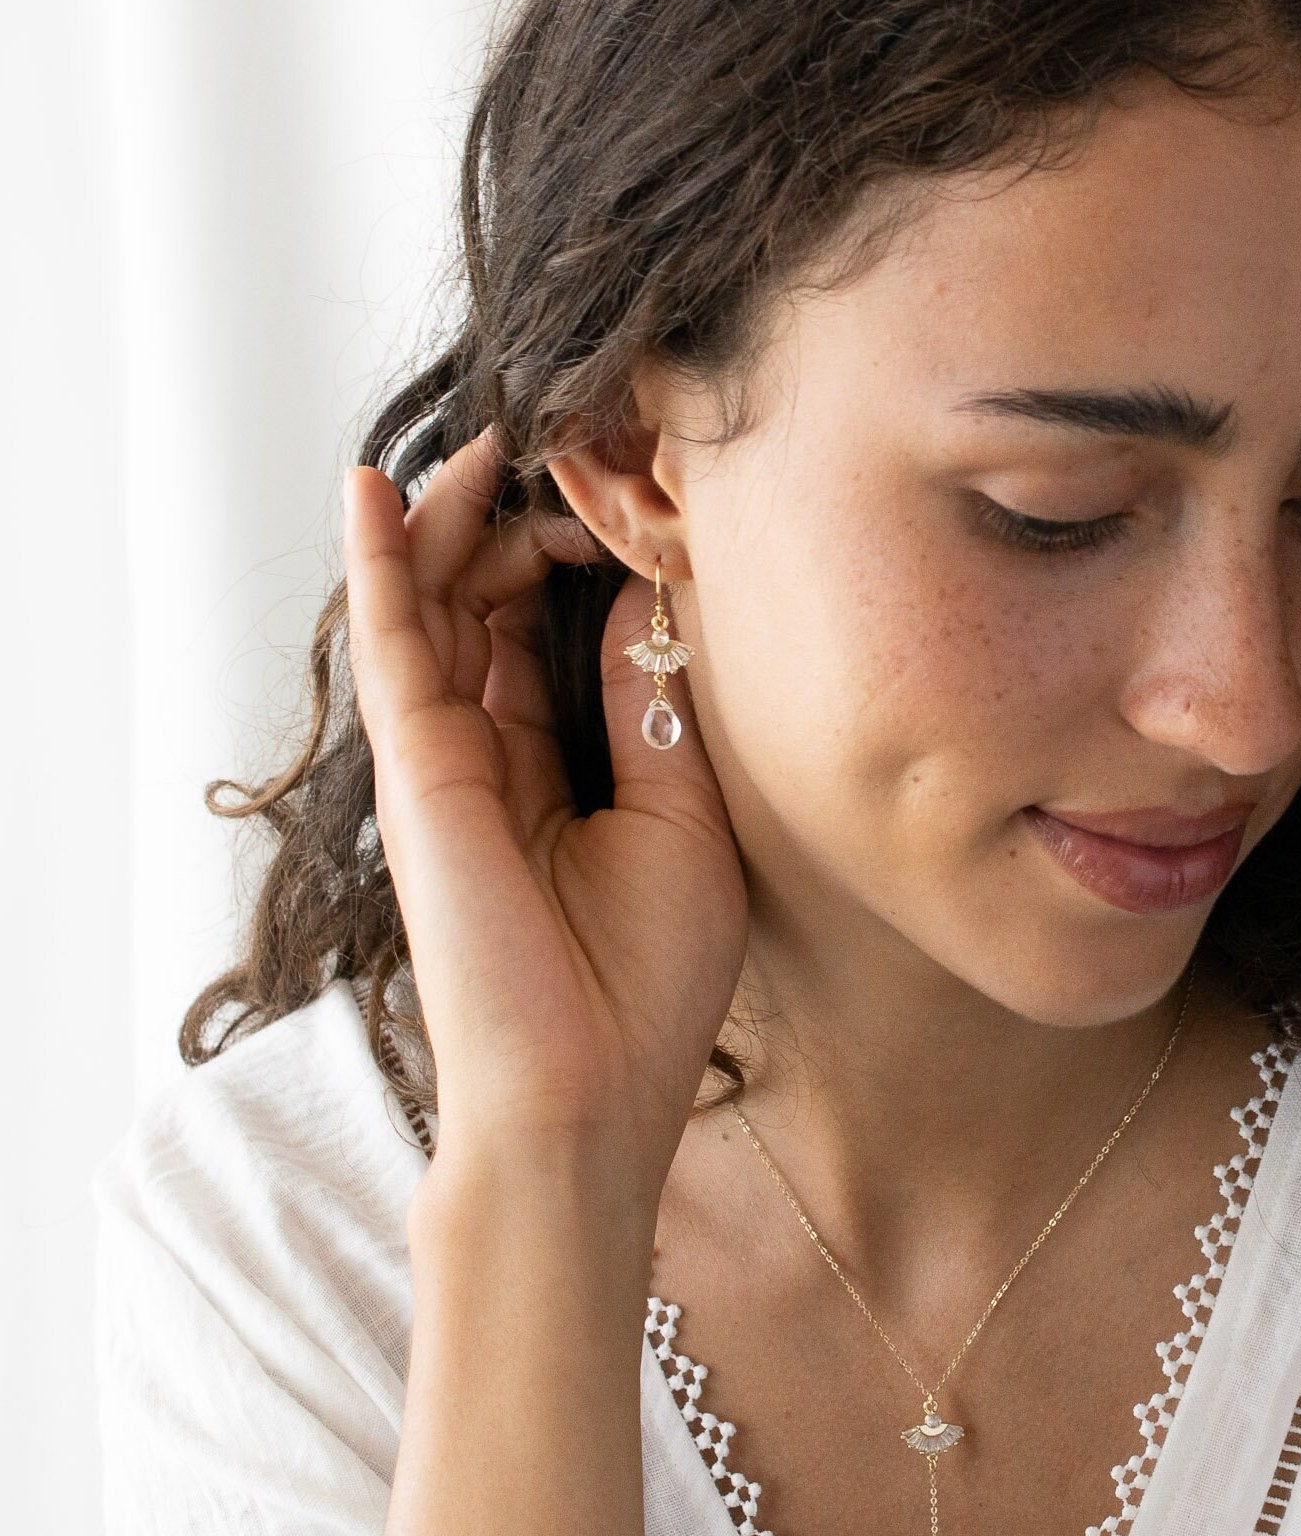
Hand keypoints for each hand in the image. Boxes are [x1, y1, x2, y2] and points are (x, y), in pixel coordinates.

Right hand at [340, 426, 746, 1194]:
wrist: (588, 1090)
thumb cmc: (647, 979)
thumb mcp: (685, 816)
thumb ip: (654, 707)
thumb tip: (655, 598)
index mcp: (560, 766)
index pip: (550, 632)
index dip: (577, 557)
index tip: (625, 495)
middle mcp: (493, 752)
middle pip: (485, 604)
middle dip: (519, 524)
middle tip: (566, 454)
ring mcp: (446, 757)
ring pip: (433, 606)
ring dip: (456, 520)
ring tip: (492, 444)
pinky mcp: (416, 767)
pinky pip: (391, 642)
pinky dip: (380, 563)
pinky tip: (382, 489)